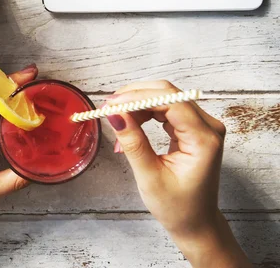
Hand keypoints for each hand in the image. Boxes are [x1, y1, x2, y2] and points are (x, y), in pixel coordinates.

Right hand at [105, 80, 250, 267]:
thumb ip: (133, 142)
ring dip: (137, 103)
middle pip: (168, 94)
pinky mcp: (192, 127)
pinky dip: (144, 111)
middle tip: (108, 108)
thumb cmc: (178, 207)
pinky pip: (166, 107)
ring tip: (115, 118)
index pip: (170, 101)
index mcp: (204, 139)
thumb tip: (114, 114)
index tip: (111, 104)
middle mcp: (208, 126)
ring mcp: (202, 125)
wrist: (196, 223)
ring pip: (165, 97)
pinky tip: (129, 123)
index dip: (138, 97)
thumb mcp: (149, 177)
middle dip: (135, 96)